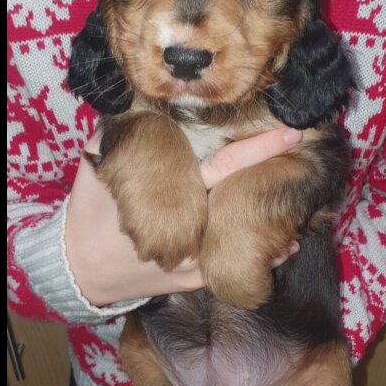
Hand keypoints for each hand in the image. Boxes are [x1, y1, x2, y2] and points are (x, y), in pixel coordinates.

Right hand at [65, 126, 302, 305]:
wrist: (79, 269)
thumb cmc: (89, 214)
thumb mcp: (94, 167)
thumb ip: (118, 135)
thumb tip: (139, 102)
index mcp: (171, 196)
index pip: (222, 168)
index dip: (257, 150)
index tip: (288, 134)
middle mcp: (188, 230)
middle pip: (241, 205)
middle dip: (275, 187)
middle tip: (307, 174)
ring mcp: (191, 262)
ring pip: (242, 243)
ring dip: (275, 232)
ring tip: (305, 221)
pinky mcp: (189, 283)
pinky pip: (229, 270)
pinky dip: (258, 260)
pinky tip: (282, 249)